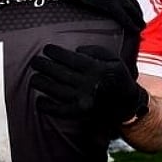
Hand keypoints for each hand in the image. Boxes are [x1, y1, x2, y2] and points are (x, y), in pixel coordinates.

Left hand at [29, 44, 148, 124]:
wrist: (127, 104)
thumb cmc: (116, 77)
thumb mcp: (114, 59)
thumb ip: (97, 50)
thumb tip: (77, 50)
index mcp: (97, 69)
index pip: (71, 59)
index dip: (56, 52)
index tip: (46, 49)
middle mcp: (89, 84)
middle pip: (60, 73)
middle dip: (44, 66)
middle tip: (35, 62)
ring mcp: (84, 99)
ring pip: (57, 90)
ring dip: (42, 84)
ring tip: (34, 78)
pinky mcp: (81, 113)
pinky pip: (61, 111)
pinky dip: (48, 107)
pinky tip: (39, 101)